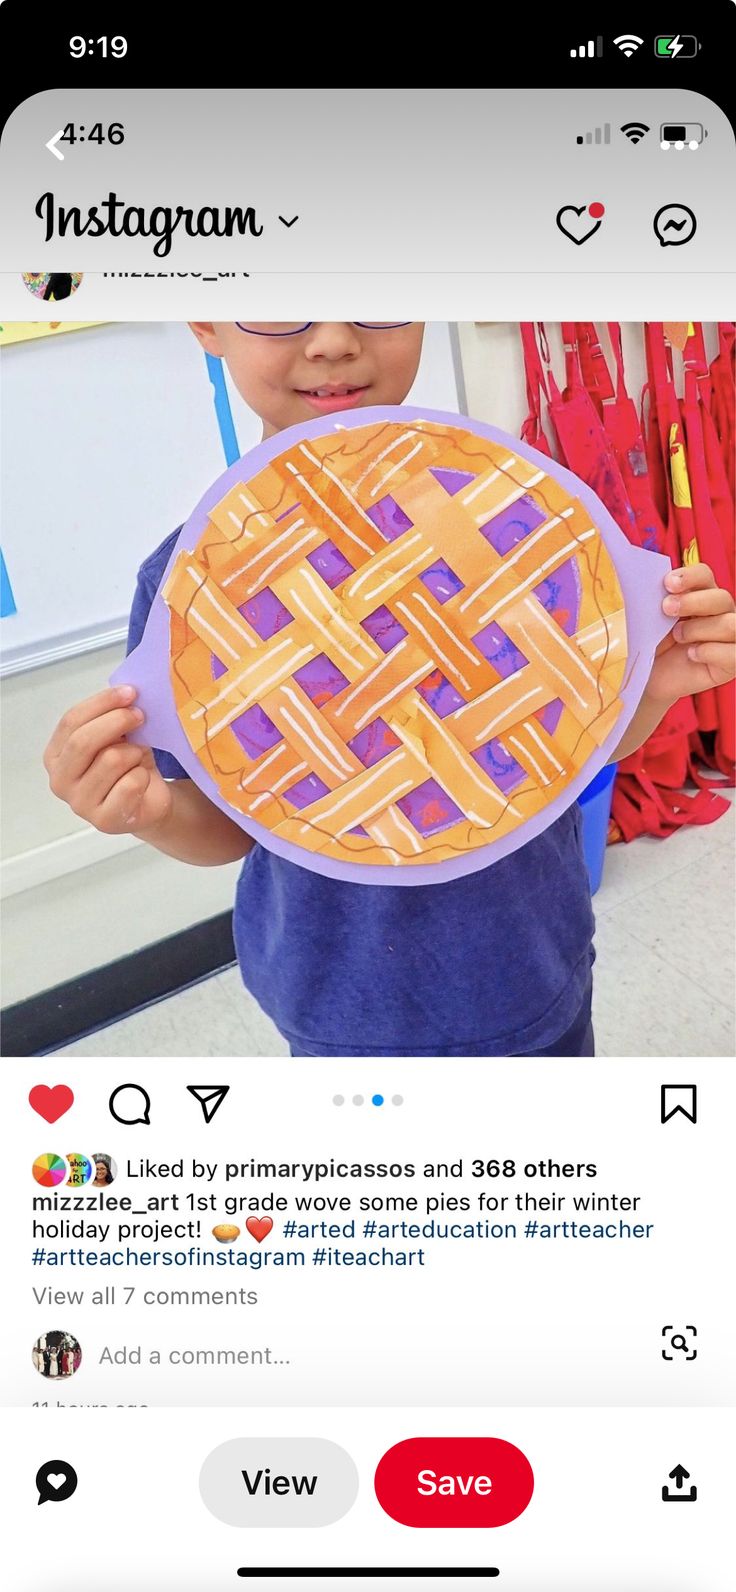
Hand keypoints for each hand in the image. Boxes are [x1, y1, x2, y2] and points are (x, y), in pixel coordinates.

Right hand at [44, 685, 173, 834]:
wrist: (148, 802)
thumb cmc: (128, 765)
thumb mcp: (117, 736)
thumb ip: (111, 717)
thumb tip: (126, 696)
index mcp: (56, 755)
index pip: (71, 721)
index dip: (101, 703)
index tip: (129, 692)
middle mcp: (60, 780)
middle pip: (83, 741)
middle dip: (117, 721)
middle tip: (140, 716)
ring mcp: (79, 803)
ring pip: (111, 760)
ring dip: (134, 752)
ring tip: (138, 757)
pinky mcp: (104, 820)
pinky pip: (130, 784)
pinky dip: (143, 775)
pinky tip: (142, 779)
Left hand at [646, 562, 735, 704]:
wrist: (648, 679)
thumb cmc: (648, 645)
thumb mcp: (646, 619)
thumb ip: (651, 599)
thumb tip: (644, 582)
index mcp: (699, 594)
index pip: (705, 575)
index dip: (690, 576)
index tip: (667, 584)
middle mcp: (719, 613)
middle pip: (722, 598)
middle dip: (693, 602)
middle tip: (666, 610)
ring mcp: (729, 638)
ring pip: (731, 625)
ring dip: (699, 629)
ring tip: (677, 637)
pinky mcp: (731, 663)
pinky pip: (733, 653)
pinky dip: (709, 652)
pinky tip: (691, 655)